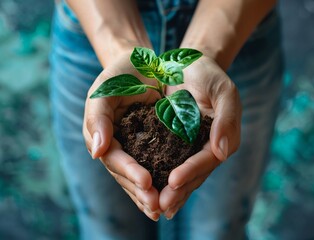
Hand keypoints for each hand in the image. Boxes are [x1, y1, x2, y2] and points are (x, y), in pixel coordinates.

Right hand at [83, 51, 161, 220]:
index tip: (147, 184)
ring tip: (163, 209)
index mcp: (101, 136)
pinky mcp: (148, 144)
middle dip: (140, 191)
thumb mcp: (104, 91)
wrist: (140, 65)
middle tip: (157, 207)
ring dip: (148, 194)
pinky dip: (159, 181)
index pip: (113, 159)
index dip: (129, 172)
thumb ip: (98, 118)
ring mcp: (131, 147)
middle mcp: (114, 146)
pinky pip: (153, 165)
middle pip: (125, 174)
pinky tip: (169, 194)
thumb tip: (97, 151)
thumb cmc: (119, 75)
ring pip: (137, 176)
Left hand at [160, 56, 241, 218]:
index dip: (192, 171)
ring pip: (182, 174)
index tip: (174, 181)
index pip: (208, 159)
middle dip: (179, 191)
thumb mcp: (222, 90)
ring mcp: (190, 148)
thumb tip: (222, 154)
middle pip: (194, 174)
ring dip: (169, 192)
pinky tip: (146, 191)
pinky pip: (167, 164)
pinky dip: (159, 178)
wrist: (187, 65)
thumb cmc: (207, 75)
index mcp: (221, 137)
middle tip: (160, 205)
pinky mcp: (173, 144)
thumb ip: (226, 120)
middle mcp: (206, 147)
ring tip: (152, 206)